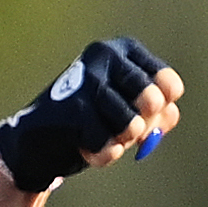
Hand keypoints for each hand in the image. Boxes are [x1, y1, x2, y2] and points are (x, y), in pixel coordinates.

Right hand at [0, 36, 181, 196]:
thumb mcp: (126, 114)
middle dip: (142, 126)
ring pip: (132, 124)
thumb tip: (169, 113)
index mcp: (123, 52)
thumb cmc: (89, 124)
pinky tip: (85, 147)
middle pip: (152, 101)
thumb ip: (157, 113)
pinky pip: (108, 144)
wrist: (38, 143)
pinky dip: (102, 154)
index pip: (169, 85)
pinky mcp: (72, 106)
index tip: (145, 117)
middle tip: (124, 130)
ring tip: (101, 135)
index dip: (162, 111)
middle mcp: (105, 55)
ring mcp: (87, 78)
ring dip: (120, 141)